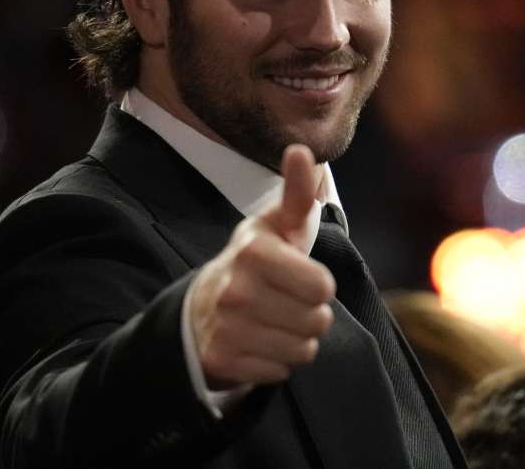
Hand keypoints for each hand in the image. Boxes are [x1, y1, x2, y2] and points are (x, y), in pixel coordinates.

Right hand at [189, 144, 335, 388]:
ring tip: (272, 321)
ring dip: (295, 339)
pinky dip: (275, 362)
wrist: (202, 308)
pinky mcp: (223, 360)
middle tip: (285, 301)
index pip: (322, 287)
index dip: (318, 284)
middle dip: (309, 314)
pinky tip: (257, 342)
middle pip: (317, 322)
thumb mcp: (276, 226)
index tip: (297, 276)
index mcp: (254, 252)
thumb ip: (297, 193)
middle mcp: (236, 290)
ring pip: (302, 350)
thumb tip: (301, 151)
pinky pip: (281, 372)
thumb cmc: (255, 263)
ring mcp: (227, 328)